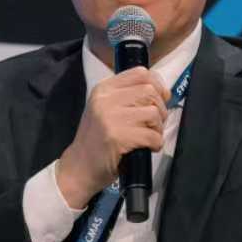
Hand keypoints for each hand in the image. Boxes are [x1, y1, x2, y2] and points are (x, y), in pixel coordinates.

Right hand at [55, 68, 169, 207]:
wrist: (79, 167)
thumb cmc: (96, 141)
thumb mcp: (105, 110)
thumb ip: (127, 97)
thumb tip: (162, 91)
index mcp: (103, 89)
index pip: (140, 73)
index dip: (157, 85)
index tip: (161, 99)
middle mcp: (105, 99)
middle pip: (149, 91)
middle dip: (160, 109)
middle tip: (154, 125)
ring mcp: (110, 118)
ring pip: (153, 112)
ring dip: (158, 128)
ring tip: (150, 137)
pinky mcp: (117, 137)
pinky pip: (151, 135)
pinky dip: (156, 143)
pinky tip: (148, 148)